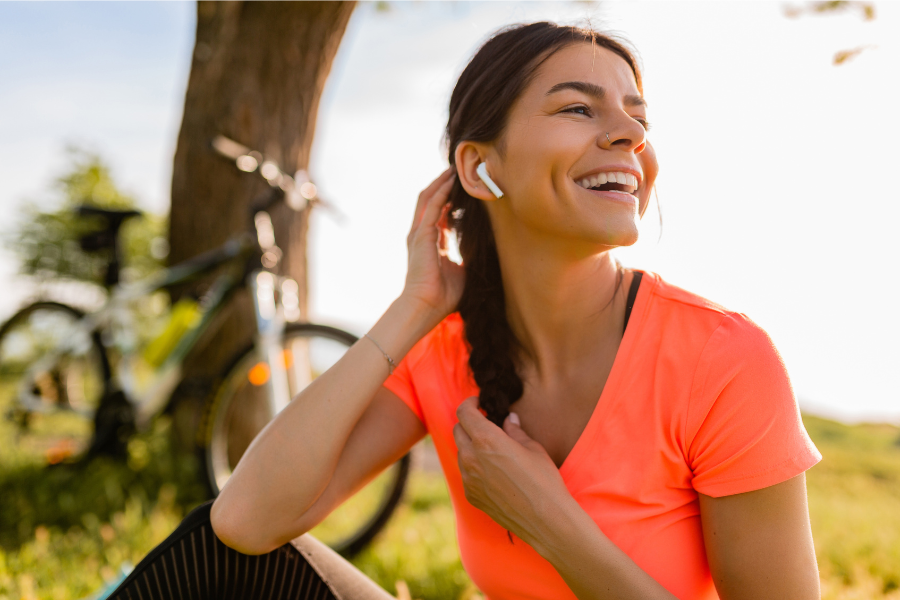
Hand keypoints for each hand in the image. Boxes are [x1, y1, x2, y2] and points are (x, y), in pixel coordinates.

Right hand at [401, 168, 464, 323]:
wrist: (426, 306)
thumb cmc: (443, 295)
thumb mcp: (462, 271)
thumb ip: (469, 256)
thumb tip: (487, 250)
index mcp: (432, 242)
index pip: (440, 213)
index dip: (451, 199)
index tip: (466, 187)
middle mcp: (422, 234)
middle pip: (431, 200)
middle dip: (444, 183)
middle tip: (459, 169)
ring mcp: (419, 233)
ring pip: (428, 198)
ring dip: (441, 182)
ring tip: (455, 168)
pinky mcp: (421, 235)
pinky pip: (431, 207)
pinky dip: (441, 192)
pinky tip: (452, 181)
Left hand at [453, 397, 570, 546]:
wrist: (546, 519)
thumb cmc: (543, 480)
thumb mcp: (533, 448)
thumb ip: (515, 431)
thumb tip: (509, 419)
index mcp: (486, 440)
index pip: (464, 413)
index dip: (470, 403)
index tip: (478, 403)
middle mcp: (472, 458)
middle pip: (457, 431)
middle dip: (469, 423)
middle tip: (486, 424)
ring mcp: (469, 479)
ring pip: (460, 453)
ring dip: (470, 445)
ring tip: (491, 449)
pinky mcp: (471, 495)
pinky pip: (466, 473)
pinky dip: (473, 466)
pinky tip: (493, 471)